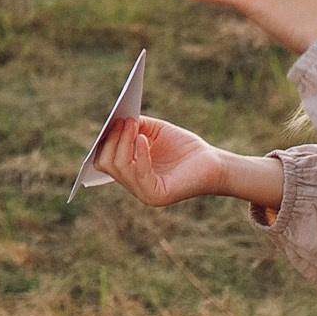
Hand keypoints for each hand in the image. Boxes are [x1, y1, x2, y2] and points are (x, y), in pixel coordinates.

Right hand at [95, 116, 283, 211]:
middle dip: (112, 139)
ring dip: (123, 142)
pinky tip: (143, 139)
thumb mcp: (155, 132)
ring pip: (117, 166)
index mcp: (130, 172)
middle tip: (123, 121)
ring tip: (133, 124)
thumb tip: (116, 120)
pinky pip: (138, 172)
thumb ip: (135, 126)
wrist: (214, 163)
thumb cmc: (186, 148)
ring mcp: (143, 193)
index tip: (110, 122)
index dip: (103, 140)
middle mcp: (133, 185)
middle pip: (105, 163)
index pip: (103, 160)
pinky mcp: (156, 195)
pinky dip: (138, 153)